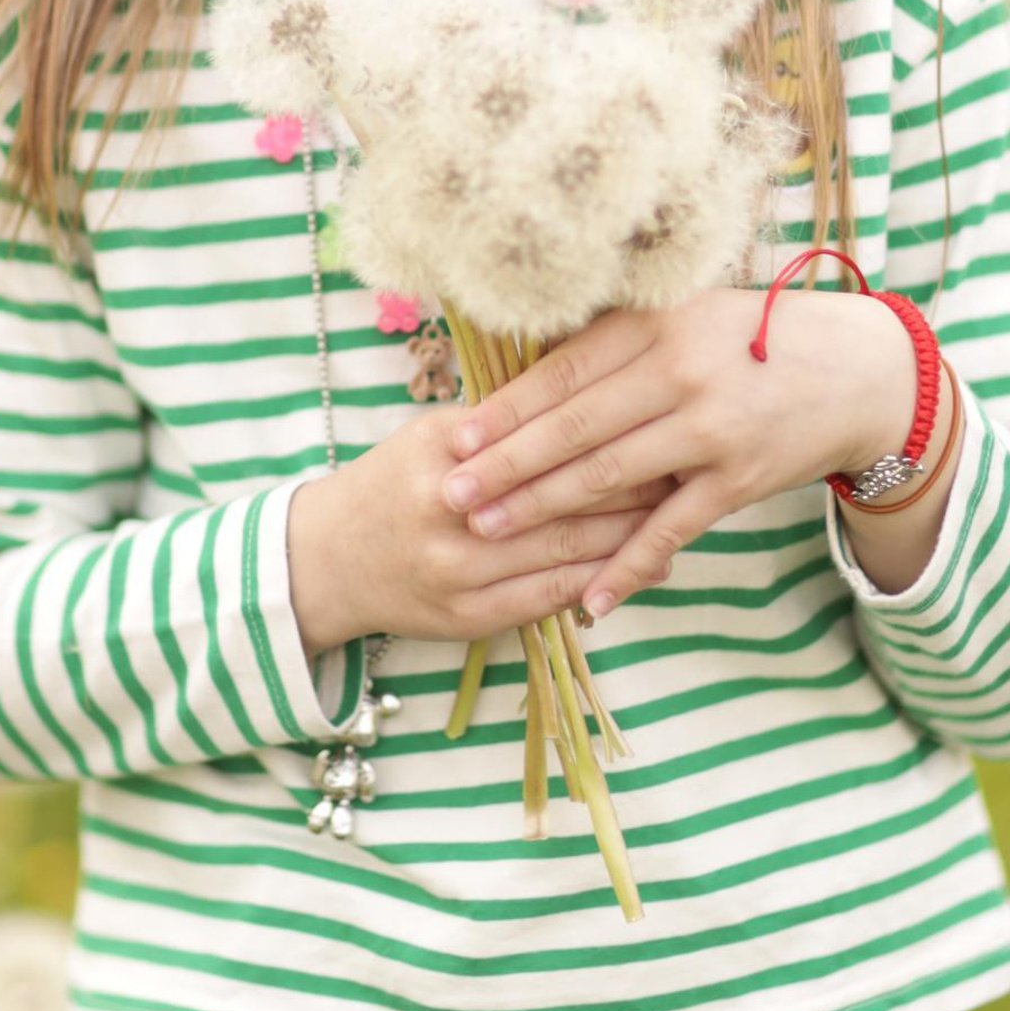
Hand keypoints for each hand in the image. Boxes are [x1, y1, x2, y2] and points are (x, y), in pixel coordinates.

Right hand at [289, 404, 680, 652]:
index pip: (540, 440)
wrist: (326, 561)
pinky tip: (644, 566)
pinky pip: (550, 599)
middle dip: (628, 480)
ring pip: (563, 550)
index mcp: (442, 454)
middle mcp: (448, 514)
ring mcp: (458, 573)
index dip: (603, 430)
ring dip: (628, 533)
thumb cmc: (392, 482)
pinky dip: (602, 581)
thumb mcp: (433, 434)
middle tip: (683, 459)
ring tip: (678, 510)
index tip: (653, 414)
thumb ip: (502, 420)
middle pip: (559, 495)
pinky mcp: (469, 619)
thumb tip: (588, 390)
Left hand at [435, 289, 915, 616]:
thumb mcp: (685, 315)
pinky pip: (668, 529)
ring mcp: (711, 429)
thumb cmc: (753, 338)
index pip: (564, 372)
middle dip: (506, 464)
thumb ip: (617, 342)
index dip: (506, 409)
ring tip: (488, 530)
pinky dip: (626, 566)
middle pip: (574, 426)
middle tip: (451, 493)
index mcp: (657, 323)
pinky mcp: (737, 480)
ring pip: (608, 476)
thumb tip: (527, 374)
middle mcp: (681, 371)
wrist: (857, 373)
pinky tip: (587, 596)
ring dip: (542, 508)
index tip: (458, 437)